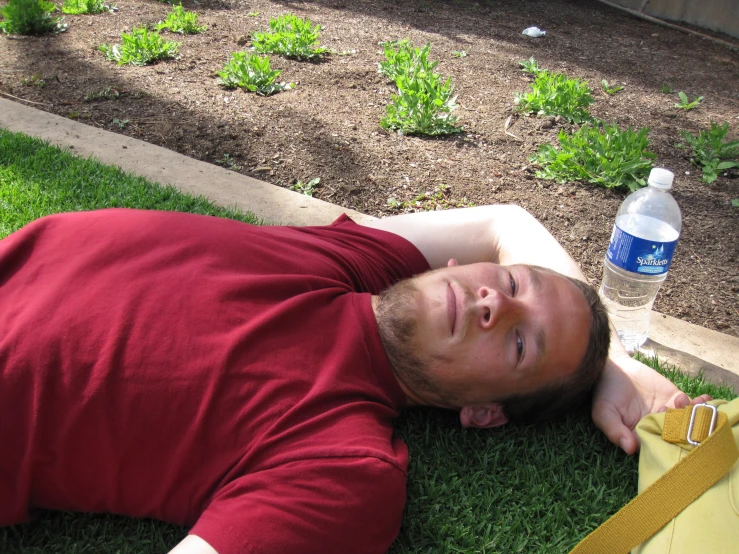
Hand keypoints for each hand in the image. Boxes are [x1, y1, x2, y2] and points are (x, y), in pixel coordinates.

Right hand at [591, 354, 711, 454]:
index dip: (665, 439)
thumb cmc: (605, 392)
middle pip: (678, 437)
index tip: (664, 426)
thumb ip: (614, 430)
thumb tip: (630, 449)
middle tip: (675, 411)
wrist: (616, 367)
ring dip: (693, 414)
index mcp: (640, 437)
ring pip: (688, 422)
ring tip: (681, 400)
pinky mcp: (676, 400)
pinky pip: (693, 407)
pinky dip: (701, 405)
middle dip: (683, 427)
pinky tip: (702, 399)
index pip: (658, 447)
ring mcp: (668, 415)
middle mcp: (657, 429)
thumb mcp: (603, 412)